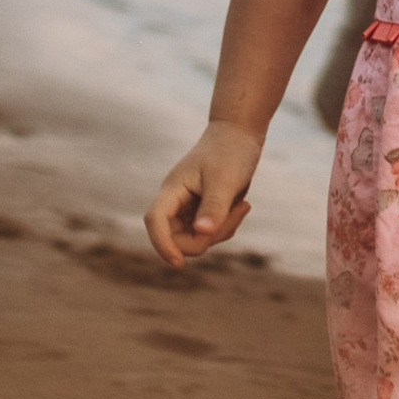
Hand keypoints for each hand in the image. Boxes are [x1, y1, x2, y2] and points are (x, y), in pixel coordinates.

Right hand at [143, 121, 261, 268]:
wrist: (239, 134)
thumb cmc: (230, 152)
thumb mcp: (225, 180)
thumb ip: (214, 207)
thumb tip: (202, 233)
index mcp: (173, 189)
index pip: (155, 220)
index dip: (161, 244)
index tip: (178, 263)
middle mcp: (175, 201)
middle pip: (176, 238)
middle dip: (206, 239)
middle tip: (234, 215)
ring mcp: (187, 208)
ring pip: (195, 239)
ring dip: (221, 232)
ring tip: (242, 206)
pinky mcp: (201, 212)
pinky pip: (208, 234)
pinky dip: (225, 228)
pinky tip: (241, 206)